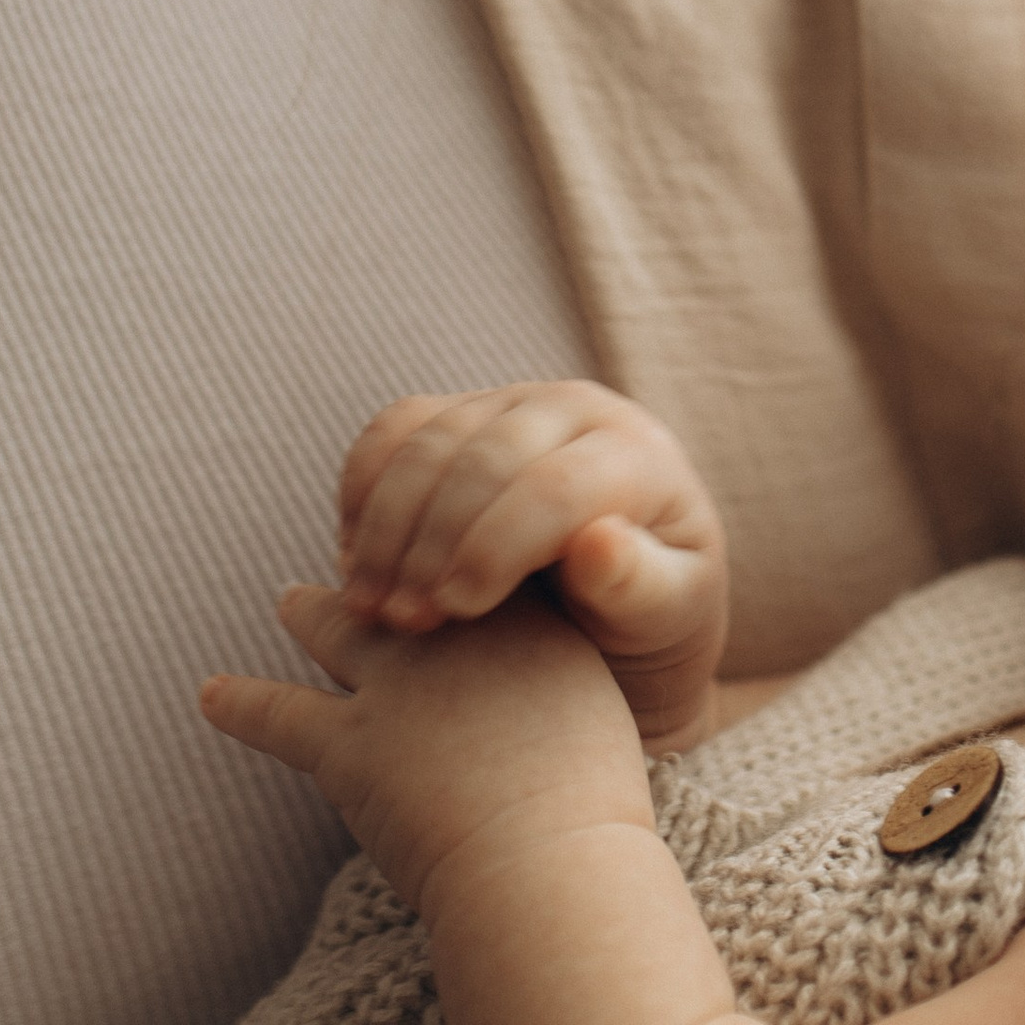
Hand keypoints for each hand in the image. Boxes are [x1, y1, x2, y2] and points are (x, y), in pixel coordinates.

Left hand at [202, 583, 652, 922]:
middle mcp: (456, 637)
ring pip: (336, 627)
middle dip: (377, 567)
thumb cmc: (591, 816)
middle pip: (402, 581)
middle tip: (353, 563)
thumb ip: (563, 685)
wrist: (549, 864)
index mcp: (528, 624)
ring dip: (309, 611)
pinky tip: (210, 694)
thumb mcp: (604, 722)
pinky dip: (240, 703)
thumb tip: (546, 695)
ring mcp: (395, 686)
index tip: (432, 557)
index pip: (472, 566)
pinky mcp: (346, 744)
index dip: (448, 561)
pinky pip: (277, 713)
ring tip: (289, 602)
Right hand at [335, 384, 728, 749]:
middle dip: (432, 540)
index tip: (457, 608)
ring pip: (425, 441)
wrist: (619, 597)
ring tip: (369, 607)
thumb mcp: (668, 616)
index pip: (557, 485)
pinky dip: (360, 495)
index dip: (497, 543)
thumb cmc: (651, 616)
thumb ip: (640, 587)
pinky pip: (389, 434)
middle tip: (403, 619)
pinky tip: (355, 564)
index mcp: (639, 454)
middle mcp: (573, 410)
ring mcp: (508, 404)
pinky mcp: (455, 417)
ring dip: (385, 527)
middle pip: (483, 456)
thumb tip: (598, 545)